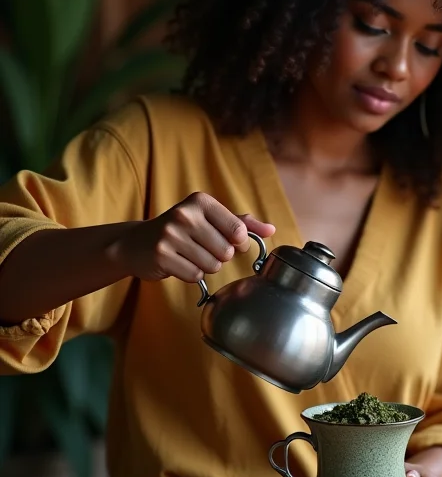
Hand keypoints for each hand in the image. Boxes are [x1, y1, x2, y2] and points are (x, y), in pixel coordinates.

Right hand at [115, 191, 275, 282]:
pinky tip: (178, 263)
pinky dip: (190, 274)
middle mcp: (185, 214)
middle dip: (219, 256)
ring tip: (189, 254)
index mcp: (201, 201)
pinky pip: (194, 275)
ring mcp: (171, 235)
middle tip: (201, 248)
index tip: (227, 241)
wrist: (136, 243)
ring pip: (212, 265)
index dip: (238, 243)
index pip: (238, 231)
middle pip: (226, 251)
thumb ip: (242, 223)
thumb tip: (271, 229)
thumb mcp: (210, 219)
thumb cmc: (182, 230)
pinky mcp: (161, 255)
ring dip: (205, 266)